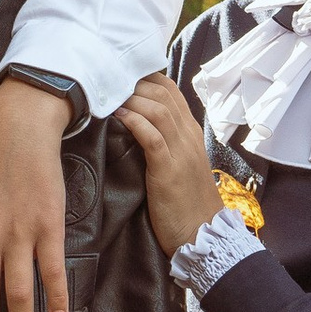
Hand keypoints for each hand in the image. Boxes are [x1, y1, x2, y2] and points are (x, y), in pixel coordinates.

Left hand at [116, 72, 223, 258]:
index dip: (145, 80)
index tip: (120, 78)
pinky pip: (154, 137)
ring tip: (110, 97)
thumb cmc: (184, 201)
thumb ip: (164, 141)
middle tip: (109, 83)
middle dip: (135, 84)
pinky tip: (119, 117)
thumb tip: (136, 124)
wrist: (201, 232)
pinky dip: (136, 123)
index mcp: (191, 132)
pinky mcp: (169, 170)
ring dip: (132, 99)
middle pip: (164, 94)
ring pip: (159, 110)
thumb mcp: (178, 164)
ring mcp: (181, 152)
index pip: (171, 91)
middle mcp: (189, 136)